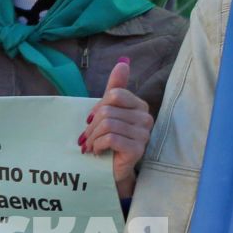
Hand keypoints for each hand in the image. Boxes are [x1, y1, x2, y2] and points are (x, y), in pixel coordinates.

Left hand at [80, 59, 151, 199]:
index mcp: (140, 106)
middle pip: (108, 110)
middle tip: (86, 138)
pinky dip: (98, 145)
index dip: (97, 107)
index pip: (114, 95)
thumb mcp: (109, 111)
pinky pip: (111, 138)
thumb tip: (123, 62)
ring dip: (92, 137)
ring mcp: (144, 135)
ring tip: (90, 145)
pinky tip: (97, 151)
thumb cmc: (110, 140)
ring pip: (107, 124)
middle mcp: (146, 118)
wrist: (112, 170)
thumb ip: (115, 87)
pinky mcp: (138, 149)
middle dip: (91, 126)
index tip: (91, 120)